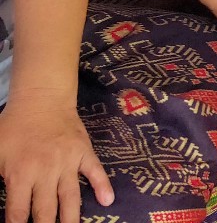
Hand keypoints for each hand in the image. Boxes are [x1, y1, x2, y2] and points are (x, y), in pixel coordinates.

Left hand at [0, 94, 112, 221]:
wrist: (42, 100)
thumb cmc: (13, 127)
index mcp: (21, 174)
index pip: (17, 212)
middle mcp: (46, 172)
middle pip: (45, 211)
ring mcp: (68, 162)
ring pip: (70, 198)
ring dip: (70, 218)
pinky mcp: (84, 152)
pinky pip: (95, 171)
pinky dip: (102, 186)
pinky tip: (107, 201)